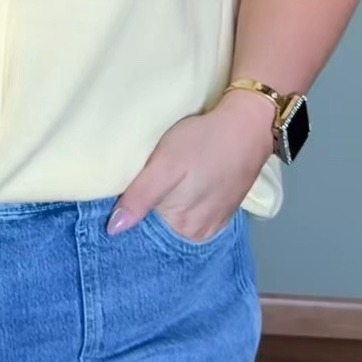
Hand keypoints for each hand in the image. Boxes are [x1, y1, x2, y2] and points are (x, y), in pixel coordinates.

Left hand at [107, 93, 274, 240]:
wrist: (248, 126)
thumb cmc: (204, 141)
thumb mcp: (165, 164)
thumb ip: (140, 197)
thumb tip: (114, 229)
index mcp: (181, 226)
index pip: (143, 235)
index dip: (128, 221)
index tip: (112, 208)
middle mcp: (198, 234)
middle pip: (160, 233)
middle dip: (144, 220)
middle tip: (130, 196)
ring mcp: (213, 224)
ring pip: (176, 227)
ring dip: (163, 215)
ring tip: (152, 194)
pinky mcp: (222, 212)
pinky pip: (193, 220)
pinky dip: (182, 211)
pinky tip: (176, 195)